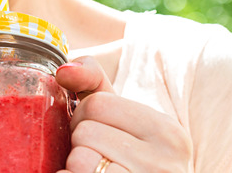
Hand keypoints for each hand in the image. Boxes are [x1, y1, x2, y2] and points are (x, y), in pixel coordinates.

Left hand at [55, 56, 191, 172]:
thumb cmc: (134, 161)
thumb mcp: (126, 121)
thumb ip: (94, 86)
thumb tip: (63, 70)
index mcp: (167, 132)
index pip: (96, 104)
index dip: (84, 118)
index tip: (97, 135)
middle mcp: (165, 162)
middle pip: (85, 133)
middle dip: (80, 144)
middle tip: (95, 158)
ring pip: (79, 161)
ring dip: (75, 168)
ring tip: (95, 171)